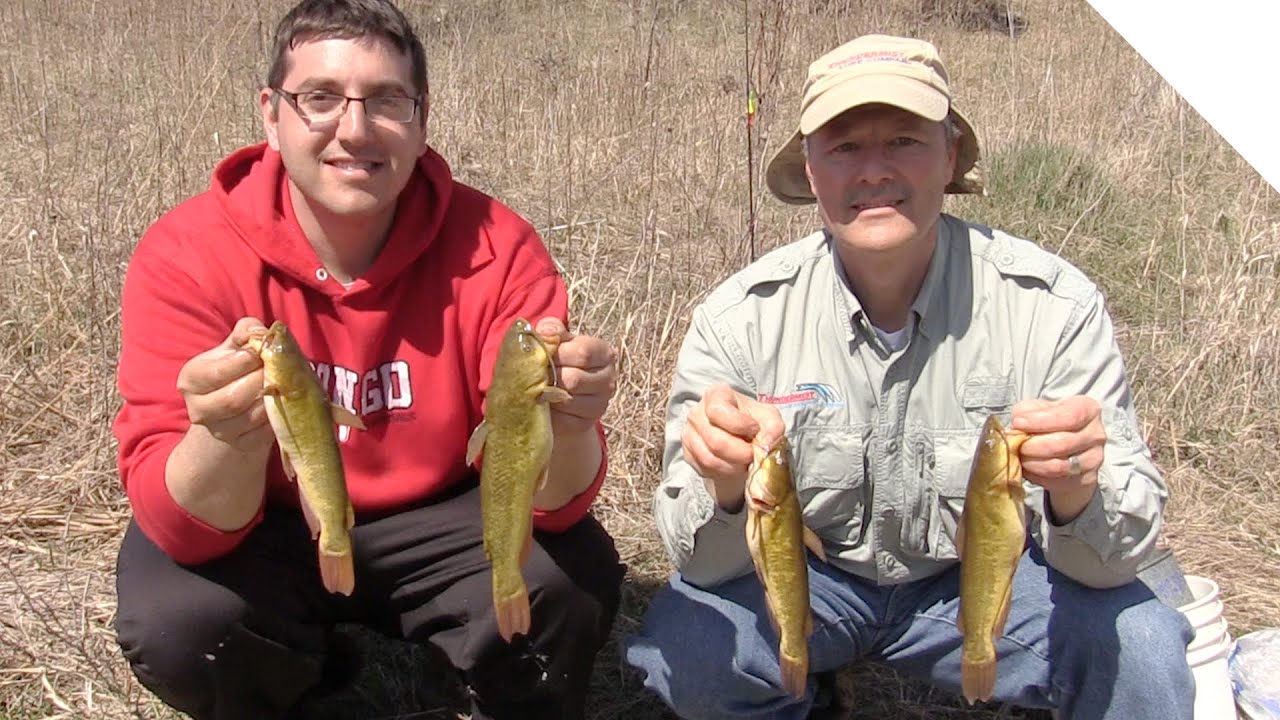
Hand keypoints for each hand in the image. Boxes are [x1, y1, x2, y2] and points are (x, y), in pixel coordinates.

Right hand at [176, 317, 272, 452]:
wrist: (235, 406)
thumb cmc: (236, 368)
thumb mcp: (235, 347)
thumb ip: (245, 332)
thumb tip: (259, 330)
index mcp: (191, 379)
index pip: (217, 372)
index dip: (245, 360)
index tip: (261, 353)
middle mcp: (199, 409)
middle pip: (233, 399)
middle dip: (261, 381)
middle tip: (278, 369)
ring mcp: (220, 431)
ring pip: (252, 417)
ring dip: (273, 398)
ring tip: (284, 382)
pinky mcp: (242, 444)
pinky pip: (265, 432)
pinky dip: (279, 416)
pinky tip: (284, 401)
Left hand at [535, 318, 616, 434]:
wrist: (559, 397)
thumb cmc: (558, 362)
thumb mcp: (557, 341)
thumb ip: (552, 330)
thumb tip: (546, 331)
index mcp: (604, 353)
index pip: (583, 353)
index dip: (558, 354)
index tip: (544, 355)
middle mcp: (609, 379)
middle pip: (574, 379)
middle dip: (549, 376)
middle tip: (538, 374)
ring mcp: (600, 404)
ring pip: (567, 400)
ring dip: (547, 394)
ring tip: (539, 388)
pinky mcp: (586, 423)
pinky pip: (563, 419)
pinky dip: (549, 412)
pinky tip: (546, 404)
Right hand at [681, 384, 784, 511]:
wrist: (739, 436)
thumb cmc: (752, 421)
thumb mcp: (769, 418)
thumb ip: (773, 428)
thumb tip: (765, 446)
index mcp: (715, 395)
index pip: (719, 412)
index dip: (740, 426)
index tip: (755, 430)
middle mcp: (696, 413)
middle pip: (716, 441)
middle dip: (740, 454)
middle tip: (754, 455)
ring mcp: (688, 434)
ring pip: (709, 459)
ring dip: (733, 467)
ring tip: (745, 462)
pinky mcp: (688, 454)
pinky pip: (705, 470)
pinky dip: (724, 473)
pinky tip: (733, 465)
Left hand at [1011, 396, 1105, 522]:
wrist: (1065, 446)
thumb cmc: (1049, 421)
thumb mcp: (1038, 408)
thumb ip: (1026, 412)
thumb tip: (1018, 425)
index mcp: (1088, 410)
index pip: (1068, 417)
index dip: (1040, 421)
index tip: (1018, 423)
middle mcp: (1096, 435)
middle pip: (1061, 444)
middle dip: (1031, 446)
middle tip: (1016, 445)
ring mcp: (1094, 459)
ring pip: (1057, 466)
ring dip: (1031, 463)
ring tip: (1021, 456)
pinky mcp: (1087, 479)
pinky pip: (1055, 481)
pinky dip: (1036, 476)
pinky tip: (1029, 468)